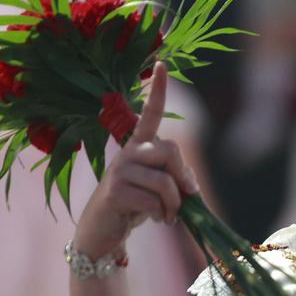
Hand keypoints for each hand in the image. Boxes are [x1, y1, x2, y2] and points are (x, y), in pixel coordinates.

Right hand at [73, 62, 199, 258]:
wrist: (103, 231)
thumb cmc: (134, 206)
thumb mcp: (158, 189)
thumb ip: (176, 179)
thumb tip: (192, 187)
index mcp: (138, 146)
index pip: (150, 113)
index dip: (157, 90)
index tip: (162, 64)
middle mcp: (127, 153)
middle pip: (170, 151)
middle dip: (183, 178)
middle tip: (185, 198)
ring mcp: (119, 170)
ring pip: (165, 181)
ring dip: (174, 204)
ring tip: (167, 216)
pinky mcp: (115, 191)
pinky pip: (154, 201)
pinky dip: (161, 214)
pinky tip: (153, 219)